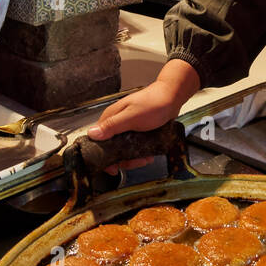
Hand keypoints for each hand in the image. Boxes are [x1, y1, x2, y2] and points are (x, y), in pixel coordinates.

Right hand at [86, 60, 200, 171]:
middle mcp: (117, 123)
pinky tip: (148, 154)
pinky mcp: (137, 131)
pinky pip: (134, 146)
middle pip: (112, 148)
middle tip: (135, 161)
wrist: (172, 97)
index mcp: (111, 117)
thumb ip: (112, 126)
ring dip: (134, 157)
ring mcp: (127, 128)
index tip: (112, 167)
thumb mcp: (132, 116)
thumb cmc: (154, 103)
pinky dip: (140, 152)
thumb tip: (92, 134)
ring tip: (145, 158)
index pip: (97, 140)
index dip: (103, 155)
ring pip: (124, 149)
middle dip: (123, 159)